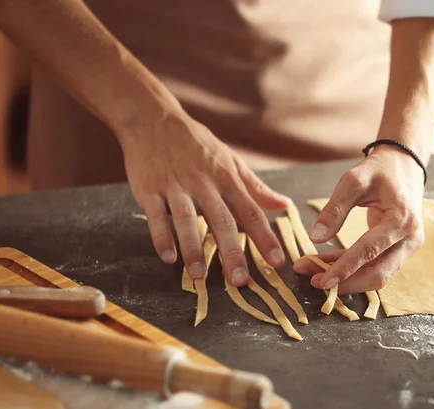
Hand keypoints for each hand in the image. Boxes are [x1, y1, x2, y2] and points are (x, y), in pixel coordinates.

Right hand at [119, 111, 288, 285]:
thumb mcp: (230, 160)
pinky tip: (168, 258)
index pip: (251, 211)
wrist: (154, 119)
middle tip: (241, 281)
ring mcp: (175, 185)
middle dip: (232, 251)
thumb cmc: (197, 144)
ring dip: (193, 248)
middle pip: (222, 220)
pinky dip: (161, 236)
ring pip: (186, 219)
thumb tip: (284, 205)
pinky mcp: (149, 188)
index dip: (265, 237)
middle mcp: (204, 183)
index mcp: (227, 178)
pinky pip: (155, 215)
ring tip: (199, 275)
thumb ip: (256, 187)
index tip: (277, 262)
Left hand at [293, 145, 424, 292]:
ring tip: (314, 273)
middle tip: (314, 282)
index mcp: (402, 220)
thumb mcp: (354, 181)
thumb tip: (315, 238)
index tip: (322, 281)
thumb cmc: (379, 170)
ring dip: (346, 278)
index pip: (370, 252)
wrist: (403, 165)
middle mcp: (410, 239)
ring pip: (376, 273)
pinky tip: (326, 265)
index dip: (345, 269)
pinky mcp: (398, 249)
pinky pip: (374, 264)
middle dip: (346, 282)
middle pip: (378, 274)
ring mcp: (407, 246)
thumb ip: (335, 209)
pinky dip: (350, 267)